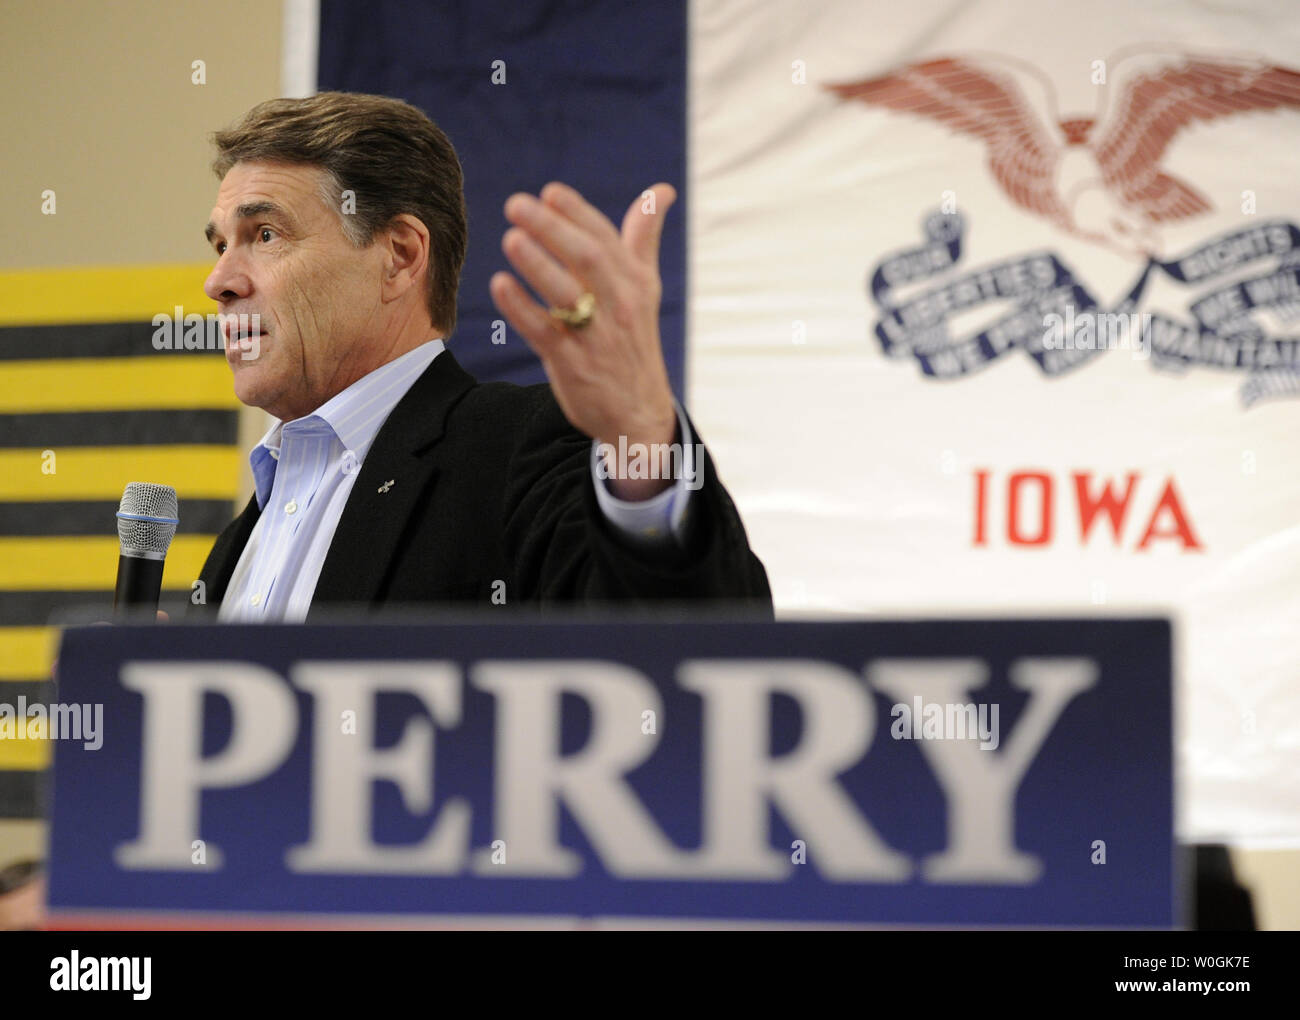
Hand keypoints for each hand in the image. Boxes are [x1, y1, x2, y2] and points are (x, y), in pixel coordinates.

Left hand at [490, 182, 678, 498]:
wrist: (639, 412)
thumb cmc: (634, 340)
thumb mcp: (645, 289)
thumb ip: (644, 238)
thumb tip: (662, 191)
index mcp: (634, 283)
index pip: (607, 238)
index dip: (579, 213)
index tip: (550, 192)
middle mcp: (619, 306)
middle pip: (588, 259)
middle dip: (553, 229)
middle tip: (517, 205)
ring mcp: (596, 336)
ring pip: (567, 295)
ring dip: (538, 265)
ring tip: (510, 238)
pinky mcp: (573, 364)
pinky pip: (545, 332)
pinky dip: (522, 308)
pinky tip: (500, 285)